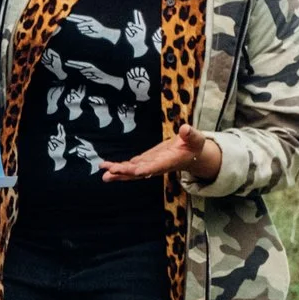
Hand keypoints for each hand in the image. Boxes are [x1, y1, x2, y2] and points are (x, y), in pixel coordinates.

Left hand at [101, 124, 222, 183]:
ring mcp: (149, 164)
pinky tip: (106, 167)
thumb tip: (185, 128)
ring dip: (118, 171)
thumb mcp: (195, 138)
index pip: (157, 166)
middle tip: (110, 171)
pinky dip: (119, 167)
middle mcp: (157, 166)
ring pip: (132, 170)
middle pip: (140, 171)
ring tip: (103, 171)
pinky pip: (130, 166)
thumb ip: (190, 135)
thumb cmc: (193, 145)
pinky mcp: (145, 161)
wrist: (190, 153)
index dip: (147, 169)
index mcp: (170, 161)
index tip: (135, 171)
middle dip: (125, 171)